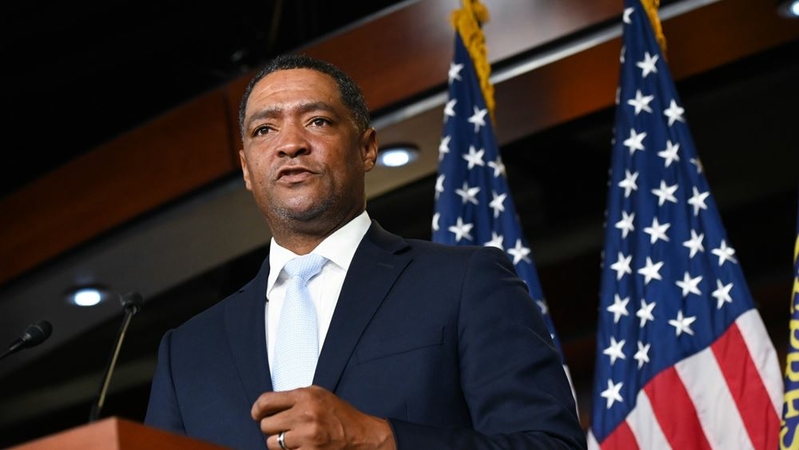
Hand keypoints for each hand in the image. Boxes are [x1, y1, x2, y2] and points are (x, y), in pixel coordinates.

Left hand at [251, 385, 395, 449]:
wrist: (361, 435)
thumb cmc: (339, 414)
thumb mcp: (319, 394)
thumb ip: (294, 397)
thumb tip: (266, 405)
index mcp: (306, 396)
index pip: (265, 402)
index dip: (257, 410)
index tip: (258, 414)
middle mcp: (305, 415)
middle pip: (266, 425)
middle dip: (273, 428)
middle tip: (285, 428)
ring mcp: (307, 437)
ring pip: (272, 443)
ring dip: (281, 443)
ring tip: (296, 439)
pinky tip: (303, 447)